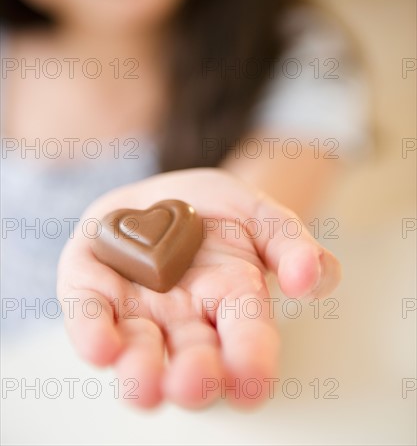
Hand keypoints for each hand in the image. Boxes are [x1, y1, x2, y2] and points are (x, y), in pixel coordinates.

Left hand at [57, 168, 340, 408]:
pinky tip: (102, 345)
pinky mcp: (95, 291)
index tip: (253, 382)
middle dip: (194, 377)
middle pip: (192, 360)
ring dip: (141, 370)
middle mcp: (187, 320)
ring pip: (140, 350)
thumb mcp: (262, 216)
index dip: (251, 361)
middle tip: (193, 384)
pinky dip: (93, 332)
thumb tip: (309, 277)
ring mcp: (140, 310)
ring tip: (145, 385)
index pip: (247, 340)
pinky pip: (90, 315)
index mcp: (233, 304)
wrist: (165, 195)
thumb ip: (291, 245)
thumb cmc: (217, 212)